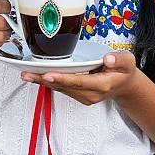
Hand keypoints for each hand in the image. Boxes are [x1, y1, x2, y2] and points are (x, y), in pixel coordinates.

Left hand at [20, 52, 139, 105]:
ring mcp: (83, 95)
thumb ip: (119, 59)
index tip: (49, 75)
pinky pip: (61, 89)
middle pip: (65, 87)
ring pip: (60, 89)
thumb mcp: (128, 61)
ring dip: (43, 82)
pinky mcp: (78, 94)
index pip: (79, 82)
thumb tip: (108, 59)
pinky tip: (37, 76)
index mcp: (102, 85)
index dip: (63, 79)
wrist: (124, 84)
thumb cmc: (124, 71)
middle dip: (45, 80)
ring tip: (26, 75)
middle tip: (28, 74)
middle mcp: (90, 93)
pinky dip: (49, 82)